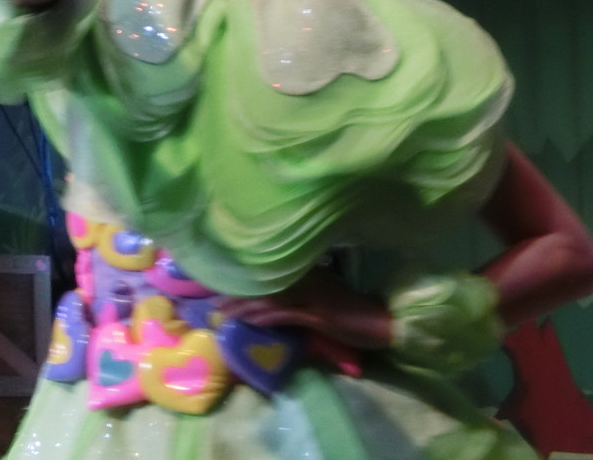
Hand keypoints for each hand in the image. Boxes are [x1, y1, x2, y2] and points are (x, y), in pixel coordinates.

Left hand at [218, 267, 391, 349]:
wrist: (382, 319)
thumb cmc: (354, 306)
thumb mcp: (325, 290)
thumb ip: (302, 286)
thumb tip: (276, 289)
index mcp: (307, 271)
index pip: (269, 270)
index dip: (243, 275)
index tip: (219, 278)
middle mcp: (306, 278)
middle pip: (263, 282)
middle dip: (236, 291)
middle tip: (210, 300)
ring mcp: (312, 296)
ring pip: (269, 298)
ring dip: (243, 306)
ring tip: (220, 313)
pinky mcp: (318, 314)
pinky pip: (285, 314)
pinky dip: (265, 317)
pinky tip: (248, 321)